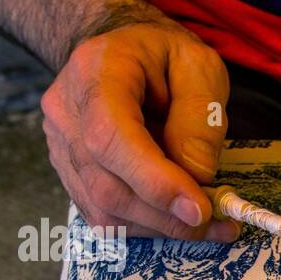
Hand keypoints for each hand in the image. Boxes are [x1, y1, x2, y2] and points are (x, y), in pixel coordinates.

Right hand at [41, 20, 238, 240]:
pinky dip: (147, 226)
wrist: (121, 53)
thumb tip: (198, 177)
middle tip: (219, 222)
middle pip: (108, 185)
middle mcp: (66, 113)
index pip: (111, 137)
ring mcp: (61, 146)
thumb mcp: (199, 67)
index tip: (199, 210)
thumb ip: (200, 118)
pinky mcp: (70, 174)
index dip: (154, 182)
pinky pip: (105, 216)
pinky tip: (178, 217)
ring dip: (162, 226)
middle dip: (168, 215)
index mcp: (95, 73)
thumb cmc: (164, 56)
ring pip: (105, 210)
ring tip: (209, 223)